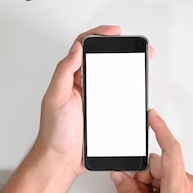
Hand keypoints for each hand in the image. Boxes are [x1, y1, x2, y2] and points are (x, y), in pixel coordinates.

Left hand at [34, 25, 121, 178]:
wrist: (61, 159)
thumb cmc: (54, 132)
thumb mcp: (55, 97)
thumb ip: (64, 72)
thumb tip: (76, 49)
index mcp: (70, 78)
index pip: (83, 47)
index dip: (99, 36)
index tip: (114, 33)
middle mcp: (81, 85)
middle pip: (101, 59)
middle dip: (117, 49)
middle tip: (132, 46)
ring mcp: (93, 98)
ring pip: (112, 77)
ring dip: (125, 69)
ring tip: (138, 63)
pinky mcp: (103, 112)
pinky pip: (118, 97)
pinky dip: (128, 90)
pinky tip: (135, 89)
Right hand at [110, 109, 192, 192]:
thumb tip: (119, 177)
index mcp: (177, 186)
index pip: (170, 149)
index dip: (160, 129)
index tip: (151, 116)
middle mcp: (187, 183)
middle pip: (156, 165)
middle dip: (142, 179)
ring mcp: (190, 188)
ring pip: (160, 175)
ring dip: (150, 189)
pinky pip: (168, 184)